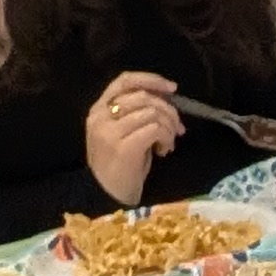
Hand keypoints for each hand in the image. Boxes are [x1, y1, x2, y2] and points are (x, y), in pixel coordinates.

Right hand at [84, 72, 183, 207]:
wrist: (107, 196)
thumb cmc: (119, 165)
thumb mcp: (122, 132)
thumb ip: (136, 113)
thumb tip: (167, 100)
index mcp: (98, 109)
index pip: (124, 80)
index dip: (151, 79)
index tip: (172, 88)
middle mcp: (101, 117)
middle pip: (143, 96)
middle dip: (168, 110)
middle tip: (177, 127)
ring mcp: (110, 132)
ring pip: (152, 112)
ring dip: (169, 127)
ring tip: (168, 142)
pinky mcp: (124, 148)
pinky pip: (156, 129)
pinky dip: (166, 138)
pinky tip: (164, 150)